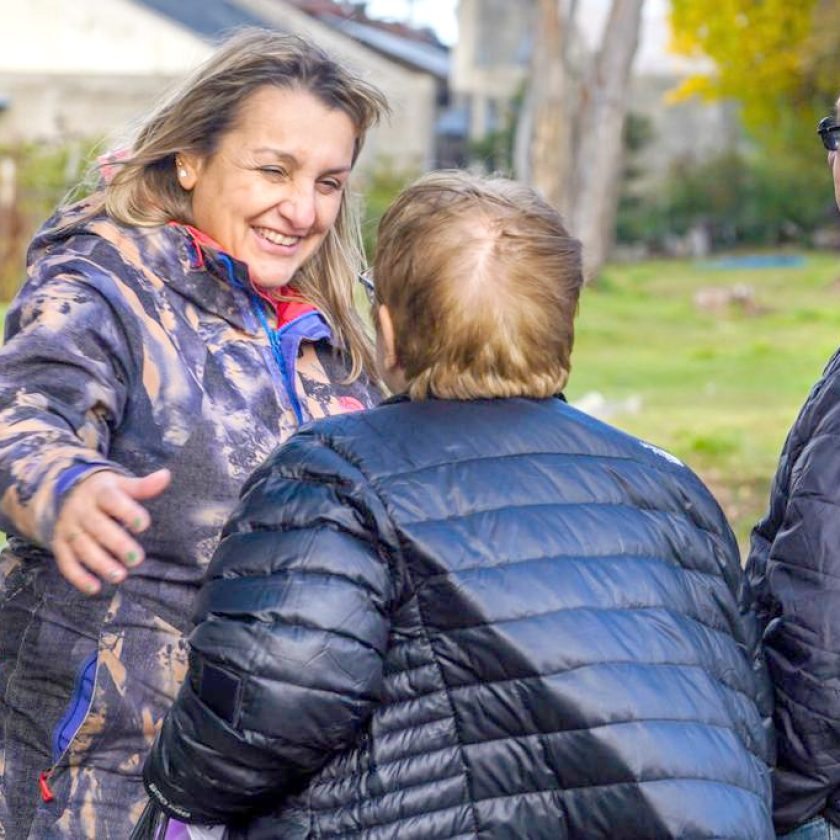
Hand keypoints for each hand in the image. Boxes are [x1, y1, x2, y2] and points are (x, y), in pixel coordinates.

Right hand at [51, 468, 170, 593]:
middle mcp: (82, 510)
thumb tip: (166, 476)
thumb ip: (142, 486)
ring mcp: (69, 528)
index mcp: (99, 492)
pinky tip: (95, 588)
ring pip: (82, 547)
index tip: (143, 524)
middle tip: (138, 559)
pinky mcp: (59, 545)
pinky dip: (79, 577)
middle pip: (98, 527)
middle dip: (117, 544)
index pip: (112, 500)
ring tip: (120, 576)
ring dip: (100, 563)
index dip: (126, 511)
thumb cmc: (103, 491)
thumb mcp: (120, 484)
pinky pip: (66, 562)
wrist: (64, 492)